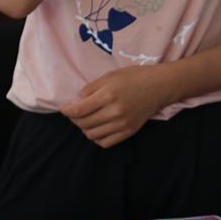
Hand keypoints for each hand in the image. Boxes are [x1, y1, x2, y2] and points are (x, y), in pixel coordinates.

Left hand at [59, 64, 175, 147]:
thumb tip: (75, 103)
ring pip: (93, 135)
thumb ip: (89, 89)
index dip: (67, 111)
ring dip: (84, 129)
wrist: (158, 86)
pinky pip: (106, 143)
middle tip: (74, 112)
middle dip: (74, 119)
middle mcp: (115, 112)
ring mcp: (123, 124)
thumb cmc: (132, 77)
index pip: (79, 110)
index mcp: (108, 96)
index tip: (62, 109)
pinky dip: (97, 138)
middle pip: (84, 124)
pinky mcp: (129, 132)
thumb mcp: (108, 76)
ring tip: (85, 120)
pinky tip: (96, 129)